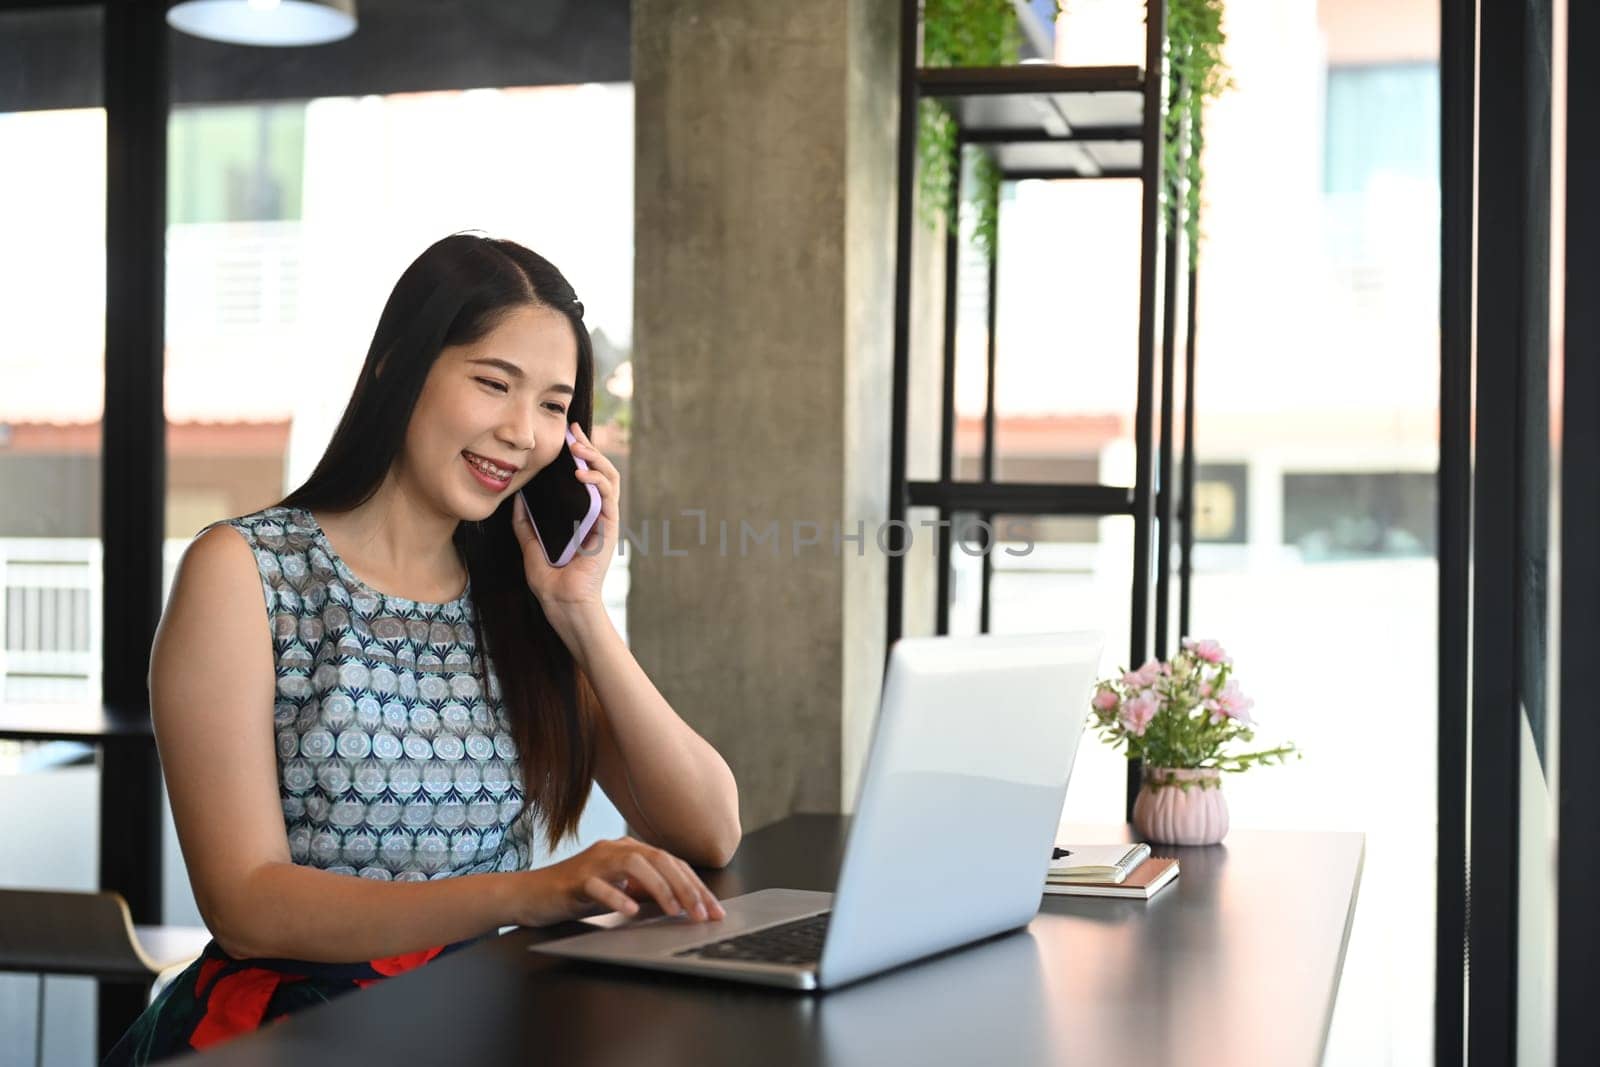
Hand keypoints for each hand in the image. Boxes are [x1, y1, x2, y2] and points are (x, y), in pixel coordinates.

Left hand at [511, 422, 620, 612]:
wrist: (564, 604)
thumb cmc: (551, 584)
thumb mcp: (530, 548)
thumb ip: (526, 525)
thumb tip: (517, 500)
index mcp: (579, 518)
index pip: (583, 478)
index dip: (578, 455)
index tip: (566, 436)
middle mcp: (595, 515)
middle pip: (599, 471)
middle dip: (588, 447)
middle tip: (573, 431)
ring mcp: (604, 520)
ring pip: (609, 477)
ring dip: (595, 457)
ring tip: (578, 446)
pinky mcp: (609, 527)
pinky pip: (609, 496)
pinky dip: (597, 479)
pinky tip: (580, 472)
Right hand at [518, 837, 726, 926]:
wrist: (530, 895)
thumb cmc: (577, 894)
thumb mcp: (620, 891)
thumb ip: (646, 892)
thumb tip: (683, 904)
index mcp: (628, 849)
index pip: (671, 863)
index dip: (696, 885)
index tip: (713, 910)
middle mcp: (614, 849)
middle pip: (659, 860)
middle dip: (686, 888)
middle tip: (703, 914)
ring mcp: (594, 862)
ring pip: (634, 865)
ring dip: (659, 889)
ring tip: (675, 912)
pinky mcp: (574, 880)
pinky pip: (598, 885)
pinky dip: (617, 896)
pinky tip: (631, 911)